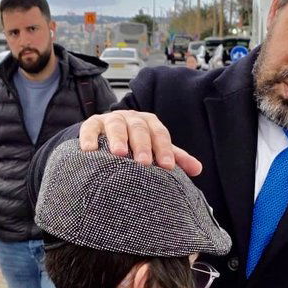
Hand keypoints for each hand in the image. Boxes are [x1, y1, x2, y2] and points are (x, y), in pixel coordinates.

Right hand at [78, 110, 201, 175]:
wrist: (107, 136)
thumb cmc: (135, 145)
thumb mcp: (155, 150)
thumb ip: (175, 158)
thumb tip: (198, 169)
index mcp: (150, 124)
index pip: (160, 134)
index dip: (164, 150)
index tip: (167, 167)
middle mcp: (132, 119)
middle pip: (139, 129)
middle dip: (142, 145)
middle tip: (144, 163)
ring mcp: (111, 120)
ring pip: (116, 126)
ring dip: (117, 139)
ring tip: (118, 154)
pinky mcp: (92, 124)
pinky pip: (90, 129)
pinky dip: (89, 139)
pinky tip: (90, 151)